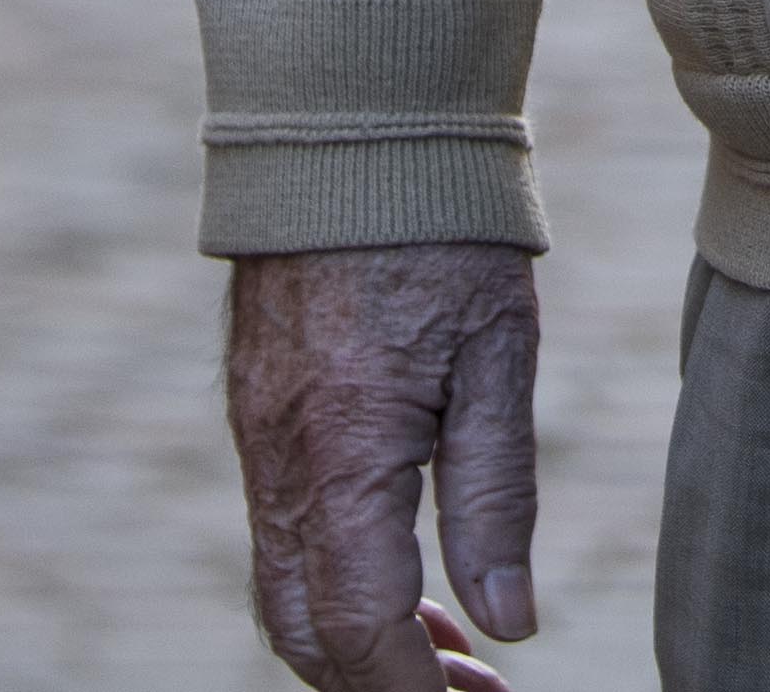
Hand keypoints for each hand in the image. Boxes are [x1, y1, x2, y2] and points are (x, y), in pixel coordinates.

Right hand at [227, 243, 542, 689]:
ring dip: (356, 641)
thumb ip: (497, 497)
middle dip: (378, 685)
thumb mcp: (498, 358)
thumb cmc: (444, 234)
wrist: (353, 134)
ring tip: (450, 651)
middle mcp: (283, 462)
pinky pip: (282, 535)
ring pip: (285, 591)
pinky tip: (407, 579)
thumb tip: (511, 624)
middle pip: (306, 631)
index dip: (411, 691)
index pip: (361, 627)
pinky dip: (336, 581)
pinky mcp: (260, 416)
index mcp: (345, 454)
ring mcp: (259, 441)